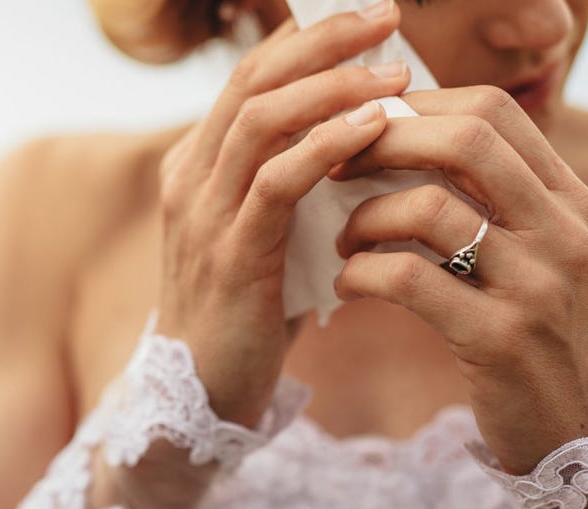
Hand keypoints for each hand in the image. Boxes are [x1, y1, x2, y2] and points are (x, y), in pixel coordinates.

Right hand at [155, 0, 410, 427]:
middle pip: (254, 80)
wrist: (204, 393)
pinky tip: (374, 131)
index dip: (308, 39)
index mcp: (199, 165)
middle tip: (386, 15)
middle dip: (324, 41)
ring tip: (396, 75)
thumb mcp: (269, 233)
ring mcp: (204, 215)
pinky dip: (326, 148)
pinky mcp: (231, 256)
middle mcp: (191, 177)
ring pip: (262, 121)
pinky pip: (277, 183)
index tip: (371, 18)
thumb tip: (371, 138)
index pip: (252, 76)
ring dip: (333, 88)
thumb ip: (297, 185)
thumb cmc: (250, 312)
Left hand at [331, 85, 587, 474]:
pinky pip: (409, 280)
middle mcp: (561, 231)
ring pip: (428, 208)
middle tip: (335, 168)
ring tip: (342, 241)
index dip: (418, 105)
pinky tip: (347, 284)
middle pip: (464, 139)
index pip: (492, 110)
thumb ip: (496, 196)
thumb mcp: (539, 253)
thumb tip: (408, 135)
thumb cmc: (536, 331)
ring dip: (364, 217)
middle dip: (383, 142)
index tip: (366, 128)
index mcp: (567, 199)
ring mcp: (535, 285)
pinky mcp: (499, 339)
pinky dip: (361, 274)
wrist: (577, 429)